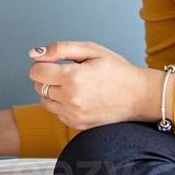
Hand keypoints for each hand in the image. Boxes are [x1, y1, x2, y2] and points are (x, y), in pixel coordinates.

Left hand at [29, 41, 162, 130]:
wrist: (140, 96)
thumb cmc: (118, 70)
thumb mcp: (91, 50)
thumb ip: (60, 49)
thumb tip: (34, 53)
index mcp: (73, 77)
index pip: (35, 71)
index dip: (42, 63)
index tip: (54, 62)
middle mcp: (71, 99)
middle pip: (37, 86)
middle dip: (47, 76)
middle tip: (67, 72)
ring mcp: (73, 114)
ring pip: (44, 101)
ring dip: (52, 91)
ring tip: (73, 85)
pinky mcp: (77, 125)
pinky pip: (56, 113)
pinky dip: (62, 104)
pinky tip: (79, 97)